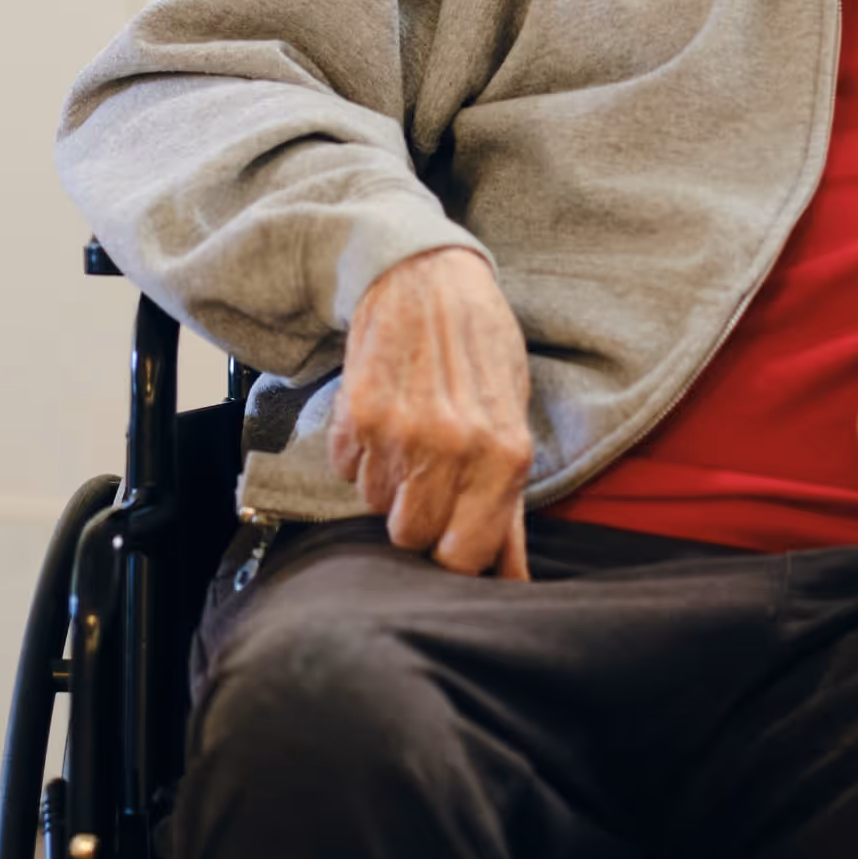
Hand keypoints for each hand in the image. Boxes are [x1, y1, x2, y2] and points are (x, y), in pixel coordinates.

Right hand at [325, 244, 533, 577]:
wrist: (425, 273)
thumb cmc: (480, 348)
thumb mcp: (512, 420)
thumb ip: (509, 510)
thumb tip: (513, 585)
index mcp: (504, 455)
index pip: (464, 558)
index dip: (453, 553)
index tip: (450, 533)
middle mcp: (453, 448)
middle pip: (410, 538)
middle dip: (416, 516)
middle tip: (428, 475)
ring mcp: (400, 432)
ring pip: (373, 504)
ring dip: (385, 481)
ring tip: (408, 433)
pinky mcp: (356, 413)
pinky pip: (344, 469)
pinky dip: (357, 452)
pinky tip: (381, 413)